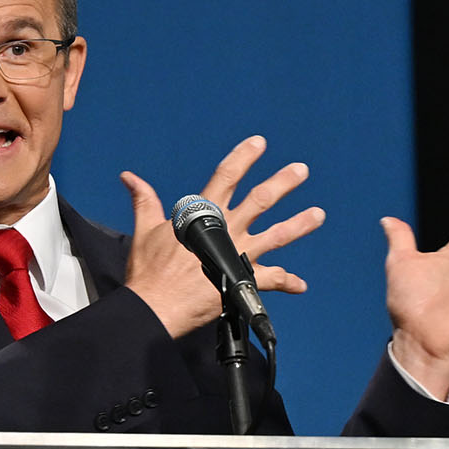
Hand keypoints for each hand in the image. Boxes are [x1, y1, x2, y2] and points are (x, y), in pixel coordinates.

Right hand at [118, 137, 324, 338]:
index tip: (259, 143)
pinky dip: (288, 282)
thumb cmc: (149, 271)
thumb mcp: (145, 229)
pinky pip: (273, 280)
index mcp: (204, 214)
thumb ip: (144, 199)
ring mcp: (238, 254)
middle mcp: (227, 230)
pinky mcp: (243, 280)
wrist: (156, 305)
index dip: (243, 157)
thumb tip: (129, 177)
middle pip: (261, 199)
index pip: (227, 176)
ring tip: (319, 214)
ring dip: (299, 224)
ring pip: (277, 235)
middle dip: (283, 183)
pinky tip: (300, 284)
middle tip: (301, 170)